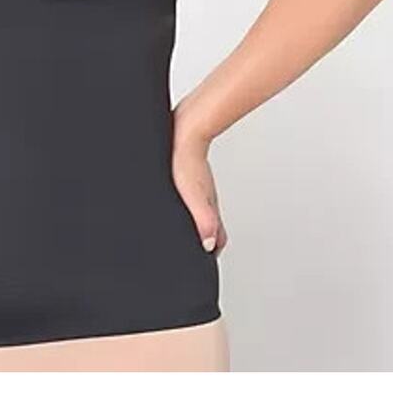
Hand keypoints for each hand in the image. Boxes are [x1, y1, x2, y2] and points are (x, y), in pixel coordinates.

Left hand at [170, 130, 227, 258]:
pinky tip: (176, 202)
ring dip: (197, 223)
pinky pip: (193, 196)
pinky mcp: (190, 176)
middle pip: (211, 227)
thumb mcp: (193, 195)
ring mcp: (200, 187)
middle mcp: (206, 198)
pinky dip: (188, 205)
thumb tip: (208, 245)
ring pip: (203, 211)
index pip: (217, 238)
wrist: (187, 128)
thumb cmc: (186, 158)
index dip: (212, 252)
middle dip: (206, 242)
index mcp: (209, 206)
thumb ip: (203, 219)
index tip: (204, 264)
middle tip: (195, 253)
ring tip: (184, 234)